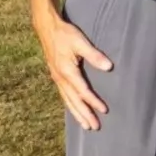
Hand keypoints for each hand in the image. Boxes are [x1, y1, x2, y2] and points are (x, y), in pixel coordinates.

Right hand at [33, 11, 112, 130]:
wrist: (46, 28)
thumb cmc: (64, 34)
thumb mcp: (80, 42)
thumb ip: (94, 55)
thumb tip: (108, 67)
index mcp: (67, 71)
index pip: (83, 91)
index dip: (94, 102)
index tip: (104, 110)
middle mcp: (60, 78)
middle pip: (74, 101)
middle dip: (84, 114)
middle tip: (94, 127)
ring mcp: (57, 78)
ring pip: (67, 100)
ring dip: (77, 113)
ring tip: (85, 125)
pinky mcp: (56, 76)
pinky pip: (64, 95)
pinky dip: (70, 105)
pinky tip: (74, 110)